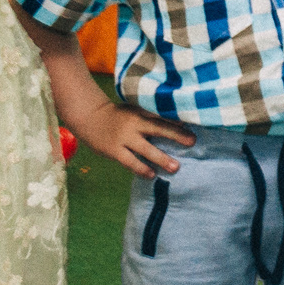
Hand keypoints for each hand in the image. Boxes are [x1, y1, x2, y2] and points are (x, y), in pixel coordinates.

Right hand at [78, 98, 196, 177]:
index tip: (194, 124)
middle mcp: (134, 123)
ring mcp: (124, 137)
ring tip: (175, 167)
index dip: (178, 120)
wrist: (89, 117)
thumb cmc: (119, 115)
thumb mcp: (135, 110)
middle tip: (193, 142)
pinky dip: (141, 168)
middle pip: (158, 128)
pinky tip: (152, 175)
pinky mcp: (114, 150)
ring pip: (146, 149)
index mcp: (141, 111)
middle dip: (176, 135)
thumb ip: (152, 115)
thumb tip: (179, 124)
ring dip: (161, 158)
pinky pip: (130, 161)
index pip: (162, 114)